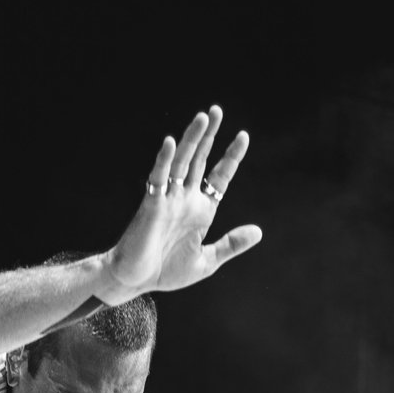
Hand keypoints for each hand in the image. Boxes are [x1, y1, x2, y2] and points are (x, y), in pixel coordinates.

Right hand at [98, 105, 261, 302]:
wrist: (135, 282)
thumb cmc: (165, 272)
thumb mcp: (206, 261)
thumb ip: (231, 244)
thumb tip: (259, 231)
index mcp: (200, 209)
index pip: (219, 176)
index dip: (231, 157)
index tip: (243, 136)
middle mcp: (184, 199)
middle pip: (199, 159)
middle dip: (209, 136)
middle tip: (217, 110)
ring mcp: (168, 199)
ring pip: (182, 163)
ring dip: (192, 140)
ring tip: (203, 118)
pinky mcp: (152, 205)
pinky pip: (158, 179)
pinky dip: (165, 161)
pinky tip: (171, 143)